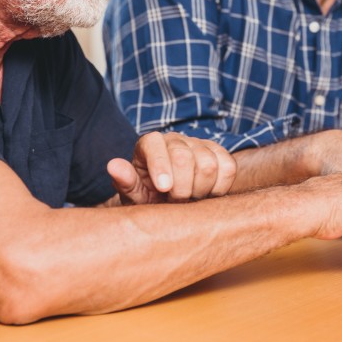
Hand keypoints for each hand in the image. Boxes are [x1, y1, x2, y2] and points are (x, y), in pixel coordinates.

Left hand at [107, 132, 236, 203]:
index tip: (163, 189)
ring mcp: (199, 144)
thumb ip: (125, 181)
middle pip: (184, 157)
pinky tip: (206, 194)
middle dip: (181, 187)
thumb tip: (113, 166)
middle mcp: (175, 139)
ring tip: (189, 199)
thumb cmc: (149, 197)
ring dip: (200, 190)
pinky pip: (228, 168)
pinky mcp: (220, 154)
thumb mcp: (133, 195)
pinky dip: (219, 187)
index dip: (161, 166)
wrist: (170, 201)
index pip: (156, 146)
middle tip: (175, 201)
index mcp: (149, 144)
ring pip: (208, 164)